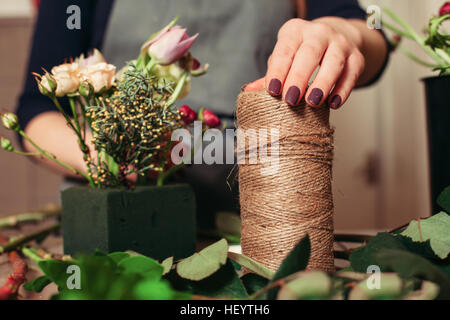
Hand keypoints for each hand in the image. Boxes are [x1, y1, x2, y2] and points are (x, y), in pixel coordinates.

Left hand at [246, 18, 365, 108]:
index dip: (278, 70)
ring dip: (323, 84)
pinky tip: (333, 104)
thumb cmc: (301, 53)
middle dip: (299, 77)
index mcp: (295, 31)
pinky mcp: (356, 57)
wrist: (335, 40)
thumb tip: (248, 91)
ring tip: (312, 103)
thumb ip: (269, 75)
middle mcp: (319, 33)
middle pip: (310, 53)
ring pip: (333, 62)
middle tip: (290, 99)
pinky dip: (343, 90)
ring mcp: (340, 44)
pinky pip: (351, 73)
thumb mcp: (284, 58)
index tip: (273, 90)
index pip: (285, 49)